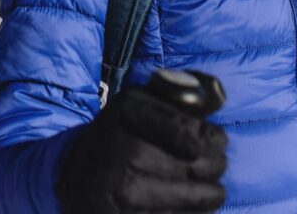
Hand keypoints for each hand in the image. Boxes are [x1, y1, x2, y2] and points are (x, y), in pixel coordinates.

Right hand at [56, 70, 227, 212]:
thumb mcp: (141, 102)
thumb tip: (219, 95)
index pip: (193, 133)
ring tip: (204, 187)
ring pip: (200, 197)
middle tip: (211, 164)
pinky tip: (185, 205)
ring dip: (209, 194)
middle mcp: (127, 150)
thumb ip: (182, 95)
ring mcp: (126, 190)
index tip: (216, 142)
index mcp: (131, 111)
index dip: (213, 140)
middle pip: (202, 164)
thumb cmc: (122, 135)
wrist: (78, 178)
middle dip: (214, 165)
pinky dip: (193, 213)